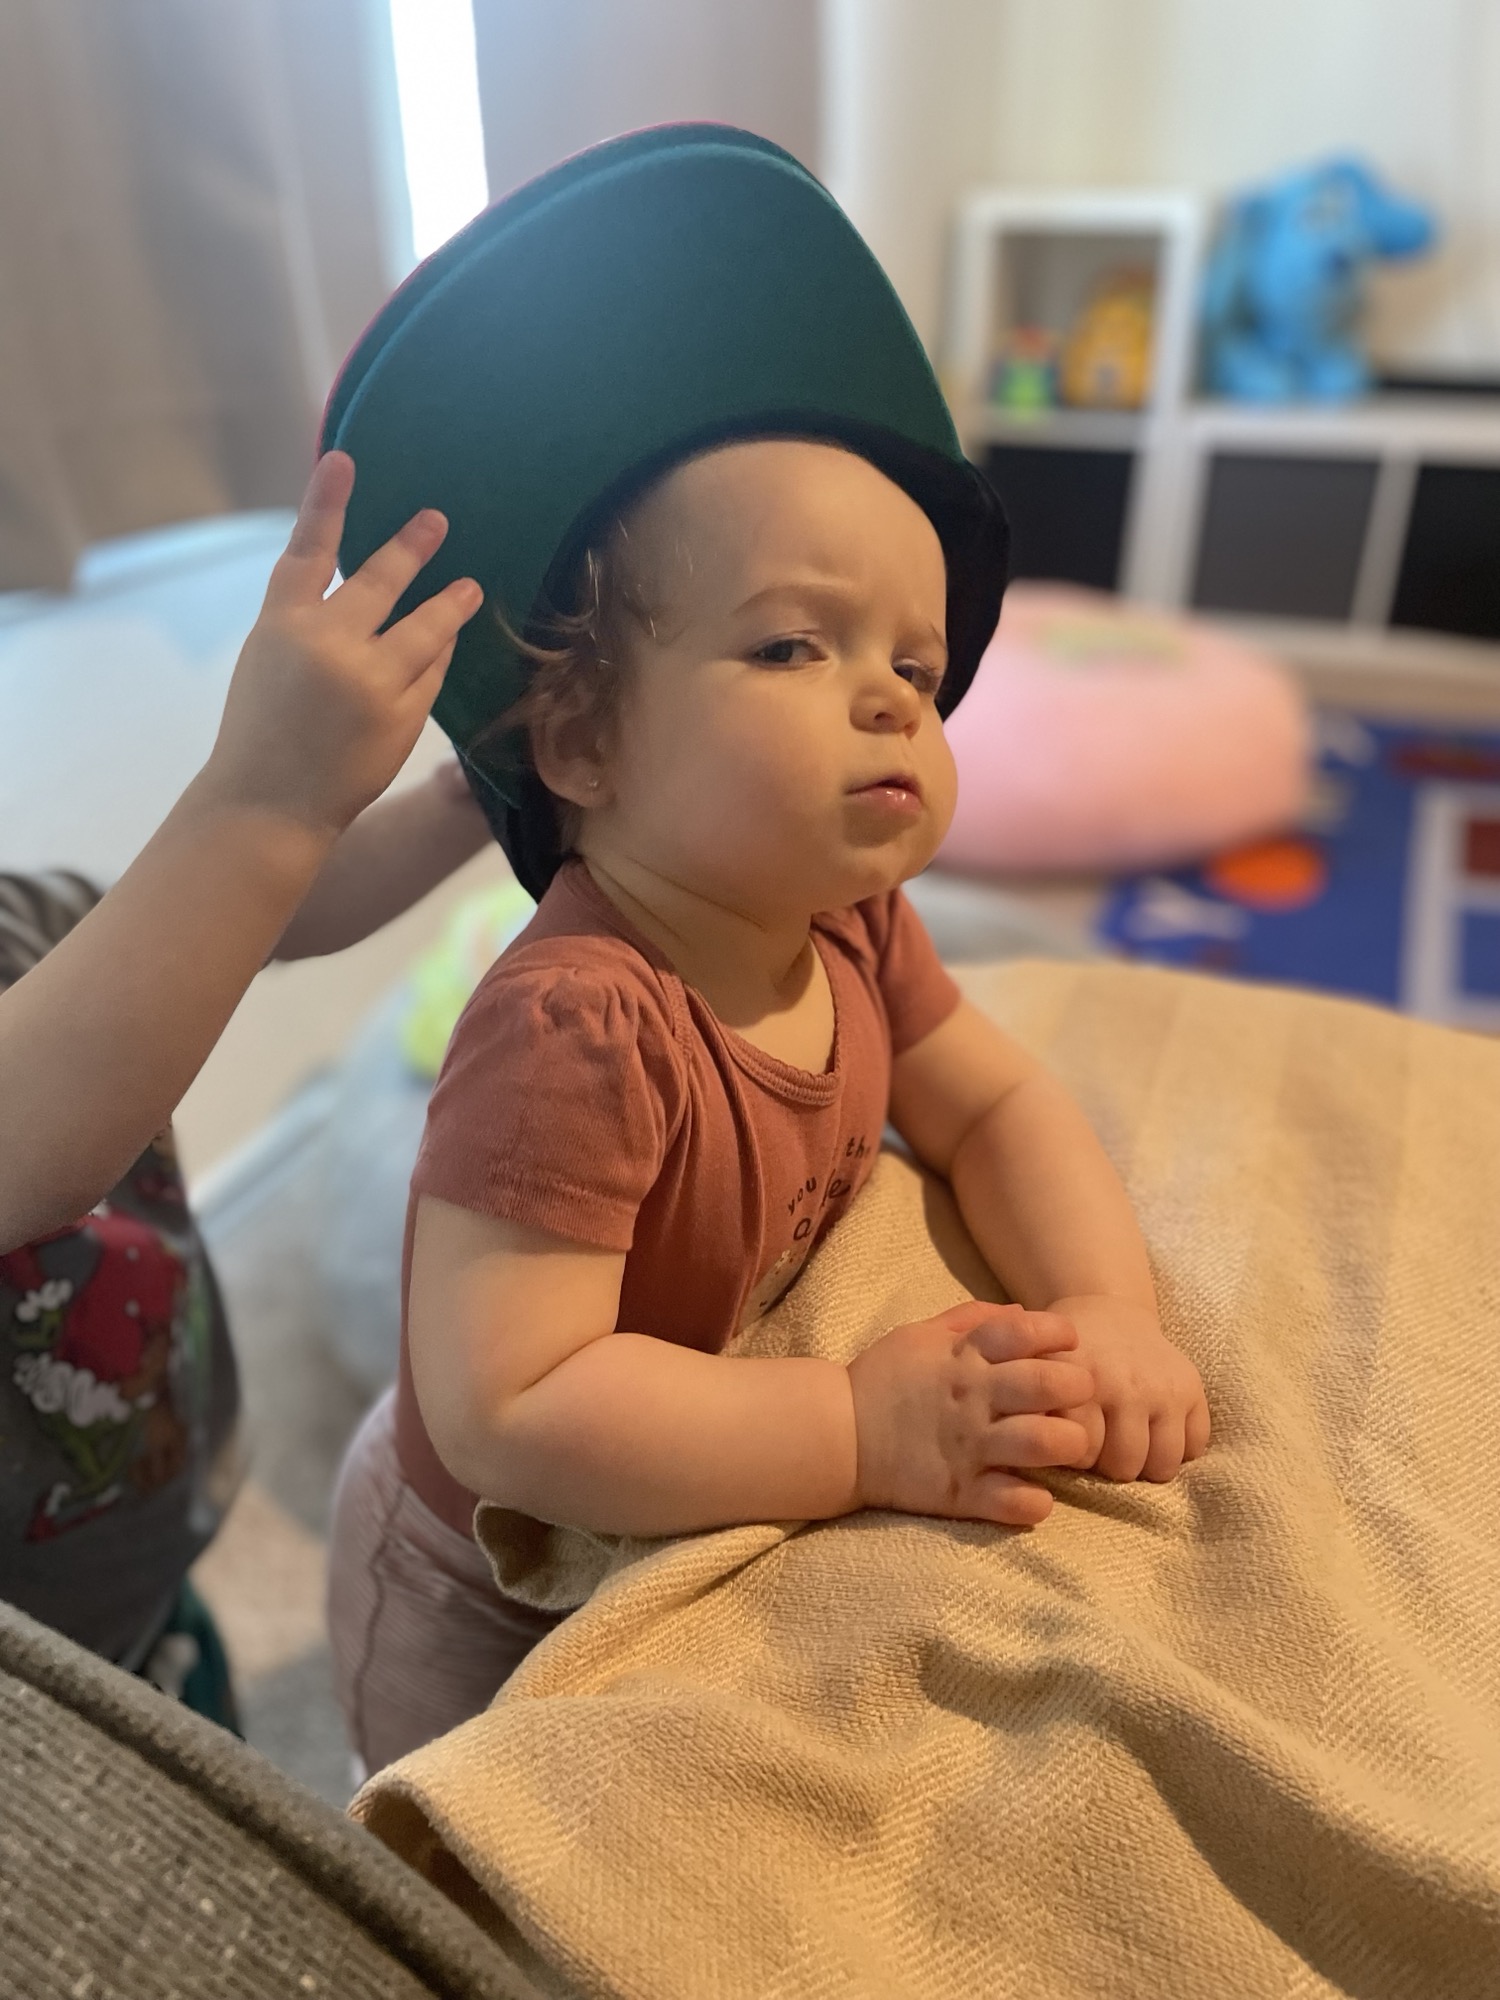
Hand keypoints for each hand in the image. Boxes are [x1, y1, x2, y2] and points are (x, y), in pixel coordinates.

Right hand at [202, 450, 483, 836]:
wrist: (269, 803)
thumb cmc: (264, 729)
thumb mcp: (268, 660)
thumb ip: (307, 620)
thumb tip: (365, 586)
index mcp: (282, 624)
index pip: (307, 551)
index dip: (326, 503)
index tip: (343, 460)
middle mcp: (327, 644)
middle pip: (379, 582)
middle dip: (411, 547)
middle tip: (436, 520)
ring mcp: (368, 680)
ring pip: (424, 629)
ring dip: (450, 604)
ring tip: (470, 586)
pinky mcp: (401, 716)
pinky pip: (431, 673)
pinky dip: (438, 656)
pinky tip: (446, 643)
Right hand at [846, 1300, 1096, 1527]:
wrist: (834, 1434)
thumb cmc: (881, 1380)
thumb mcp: (918, 1334)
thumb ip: (970, 1319)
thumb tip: (1023, 1313)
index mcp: (962, 1356)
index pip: (1025, 1330)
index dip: (1058, 1332)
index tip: (1068, 1343)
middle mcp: (972, 1397)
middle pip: (1048, 1384)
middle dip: (1079, 1387)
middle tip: (1081, 1397)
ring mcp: (968, 1447)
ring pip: (1042, 1442)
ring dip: (1068, 1443)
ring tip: (1068, 1446)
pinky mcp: (959, 1493)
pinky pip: (1014, 1502)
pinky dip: (1036, 1501)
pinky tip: (1036, 1494)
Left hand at [1048, 1295, 1209, 1482]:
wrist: (1110, 1313)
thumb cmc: (1068, 1356)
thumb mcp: (1040, 1373)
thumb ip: (1033, 1412)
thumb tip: (1031, 1458)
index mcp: (1083, 1383)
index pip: (1083, 1453)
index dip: (1075, 1455)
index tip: (1070, 1440)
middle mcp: (1127, 1387)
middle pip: (1123, 1466)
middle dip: (1110, 1466)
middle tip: (1103, 1447)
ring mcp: (1165, 1390)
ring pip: (1162, 1465)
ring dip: (1145, 1464)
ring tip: (1130, 1446)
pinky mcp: (1194, 1389)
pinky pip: (1195, 1447)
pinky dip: (1178, 1450)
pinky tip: (1158, 1434)